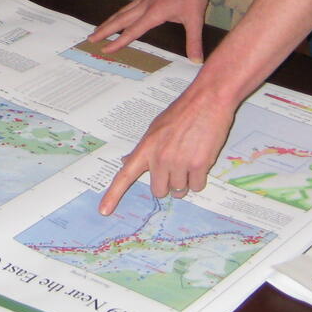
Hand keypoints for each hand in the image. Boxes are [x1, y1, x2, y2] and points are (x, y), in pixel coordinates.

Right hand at [87, 0, 211, 62]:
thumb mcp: (195, 19)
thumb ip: (194, 41)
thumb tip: (196, 61)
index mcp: (154, 13)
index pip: (132, 31)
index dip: (118, 42)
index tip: (105, 50)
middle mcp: (146, 6)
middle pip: (120, 20)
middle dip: (104, 30)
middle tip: (90, 39)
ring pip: (123, 12)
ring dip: (109, 21)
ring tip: (98, 29)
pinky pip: (130, 7)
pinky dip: (120, 14)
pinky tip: (120, 16)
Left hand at [98, 73, 240, 214]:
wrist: (207, 101)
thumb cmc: (182, 112)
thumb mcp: (155, 128)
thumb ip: (142, 149)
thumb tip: (125, 163)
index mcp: (146, 148)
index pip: (125, 175)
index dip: (113, 195)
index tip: (104, 211)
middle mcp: (159, 158)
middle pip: (158, 190)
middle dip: (167, 184)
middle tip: (176, 167)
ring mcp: (179, 163)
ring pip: (179, 190)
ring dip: (185, 181)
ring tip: (191, 158)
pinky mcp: (198, 166)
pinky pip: (196, 186)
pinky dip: (199, 178)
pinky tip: (201, 160)